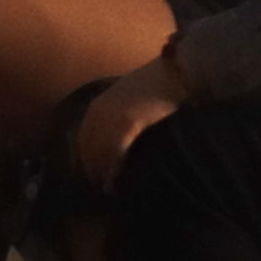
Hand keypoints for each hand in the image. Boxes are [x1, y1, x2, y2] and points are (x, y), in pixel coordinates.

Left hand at [69, 60, 184, 190]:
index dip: (85, 157)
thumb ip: (121, 112)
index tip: (90, 172)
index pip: (83, 137)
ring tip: (107, 189)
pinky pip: (115, 151)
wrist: (178, 72)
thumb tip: (120, 135)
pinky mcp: (127, 123)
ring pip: (98, 152)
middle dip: (90, 167)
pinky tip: (115, 181)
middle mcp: (99, 111)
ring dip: (100, 172)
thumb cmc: (161, 84)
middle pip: (87, 147)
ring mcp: (111, 116)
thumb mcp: (131, 97)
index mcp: (98, 105)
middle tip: (97, 186)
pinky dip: (114, 168)